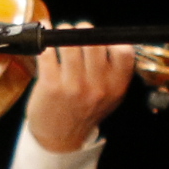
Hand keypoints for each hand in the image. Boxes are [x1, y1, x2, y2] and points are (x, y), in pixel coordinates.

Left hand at [23, 23, 134, 154]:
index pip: (124, 52)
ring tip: (58, 36)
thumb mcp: (109, 96)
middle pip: (93, 42)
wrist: (60, 139)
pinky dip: (44, 44)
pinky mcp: (51, 85)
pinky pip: (48, 53)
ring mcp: (74, 86)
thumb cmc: (84, 112)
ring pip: (69, 44)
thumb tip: (106, 38)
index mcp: (115, 86)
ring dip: (62, 33)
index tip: (99, 38)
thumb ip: (113, 71)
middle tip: (74, 32)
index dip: (111, 40)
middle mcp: (97, 86)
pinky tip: (44, 42)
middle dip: (81, 29)